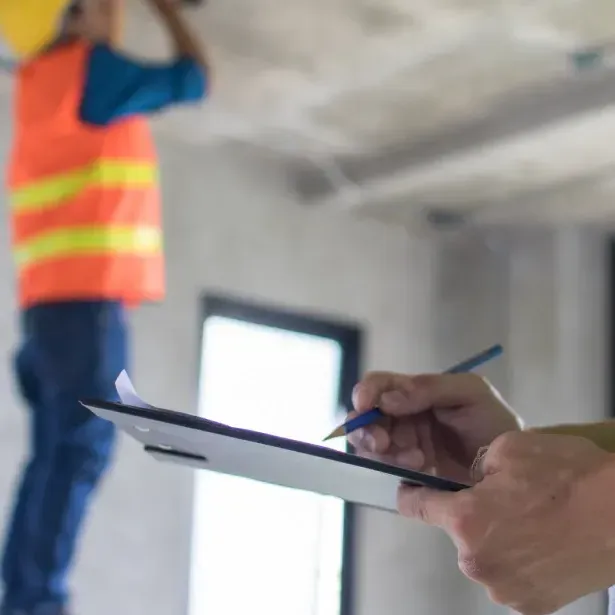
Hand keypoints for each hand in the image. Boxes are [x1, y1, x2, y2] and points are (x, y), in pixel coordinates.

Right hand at [349, 372, 520, 482]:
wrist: (516, 466)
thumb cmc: (494, 422)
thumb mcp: (469, 392)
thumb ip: (429, 387)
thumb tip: (386, 400)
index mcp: (414, 392)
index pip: (378, 385)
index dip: (365, 393)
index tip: (365, 406)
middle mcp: (402, 417)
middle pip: (365, 418)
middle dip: (368, 430)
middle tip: (383, 443)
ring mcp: (404, 446)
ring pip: (371, 446)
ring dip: (386, 452)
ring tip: (418, 459)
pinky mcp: (408, 473)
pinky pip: (385, 470)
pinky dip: (395, 469)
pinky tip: (421, 468)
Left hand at [398, 432, 614, 613]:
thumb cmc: (566, 477)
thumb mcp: (510, 448)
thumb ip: (476, 466)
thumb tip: (472, 482)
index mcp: (465, 520)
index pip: (417, 508)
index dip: (411, 494)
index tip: (410, 489)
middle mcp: (477, 562)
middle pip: (457, 532)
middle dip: (470, 515)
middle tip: (506, 499)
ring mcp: (505, 590)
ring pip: (484, 556)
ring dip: (496, 540)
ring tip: (531, 521)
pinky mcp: (532, 606)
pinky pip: (510, 577)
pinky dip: (518, 561)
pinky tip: (543, 543)